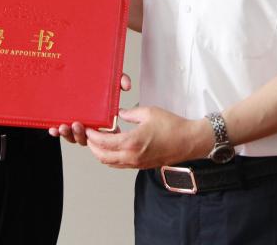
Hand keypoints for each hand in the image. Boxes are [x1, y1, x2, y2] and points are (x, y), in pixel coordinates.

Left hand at [49, 73, 132, 144]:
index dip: (99, 136)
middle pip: (87, 139)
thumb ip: (121, 81)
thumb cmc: (103, 84)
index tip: (94, 129)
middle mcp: (94, 128)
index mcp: (107, 124)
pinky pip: (64, 133)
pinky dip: (58, 132)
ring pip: (75, 138)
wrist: (85, 73)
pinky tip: (53, 129)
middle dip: (79, 135)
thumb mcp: (113, 79)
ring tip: (63, 126)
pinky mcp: (70, 124)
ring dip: (68, 135)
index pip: (105, 136)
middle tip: (76, 124)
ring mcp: (82, 127)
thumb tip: (126, 85)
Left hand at [85, 106, 211, 168]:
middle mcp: (132, 157)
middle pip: (102, 156)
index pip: (103, 143)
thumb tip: (119, 113)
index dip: (92, 136)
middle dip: (92, 146)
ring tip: (100, 138)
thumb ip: (130, 113)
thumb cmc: (172, 127)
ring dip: (101, 152)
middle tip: (90, 134)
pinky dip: (111, 156)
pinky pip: (119, 164)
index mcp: (132, 142)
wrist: (189, 141)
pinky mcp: (140, 166)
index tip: (87, 128)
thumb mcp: (148, 112)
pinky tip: (114, 144)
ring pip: (109, 162)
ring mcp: (136, 163)